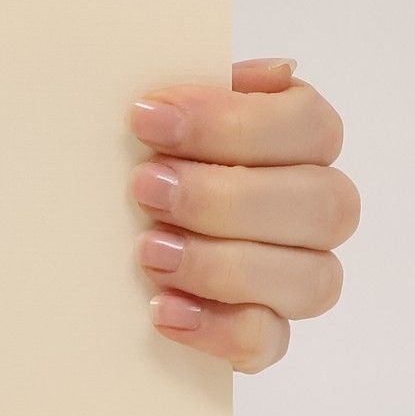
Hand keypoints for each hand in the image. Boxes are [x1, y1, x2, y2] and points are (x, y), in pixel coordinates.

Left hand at [129, 58, 355, 372]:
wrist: (91, 235)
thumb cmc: (139, 155)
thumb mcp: (155, 113)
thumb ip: (197, 85)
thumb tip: (263, 73)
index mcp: (297, 139)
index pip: (309, 125)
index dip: (234, 123)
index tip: (146, 118)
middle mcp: (314, 207)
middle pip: (323, 205)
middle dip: (226, 197)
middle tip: (145, 188)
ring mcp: (297, 275)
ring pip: (312, 279)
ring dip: (224, 264)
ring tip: (148, 251)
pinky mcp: (263, 334)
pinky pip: (268, 342)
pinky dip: (218, 327)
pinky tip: (162, 310)